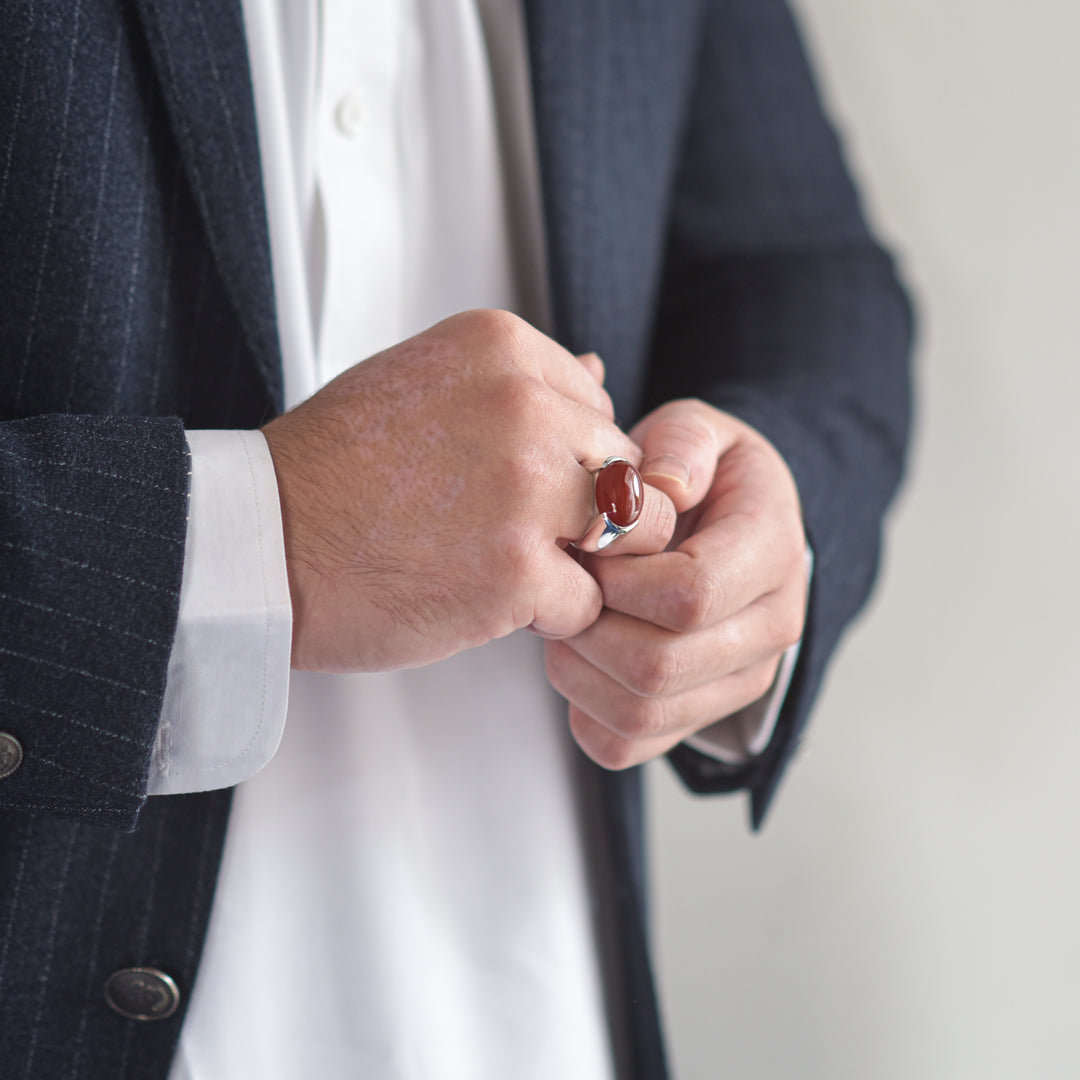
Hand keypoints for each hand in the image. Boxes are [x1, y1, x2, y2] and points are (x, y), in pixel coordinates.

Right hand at [261, 310, 675, 671]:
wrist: (261, 543)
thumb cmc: (332, 469)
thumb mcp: (421, 382)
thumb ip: (519, 381)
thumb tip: (601, 371)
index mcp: (502, 349)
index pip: (600, 409)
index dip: (568, 462)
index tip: (511, 485)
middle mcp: (524, 406)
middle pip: (625, 470)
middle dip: (585, 513)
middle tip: (514, 535)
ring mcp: (525, 490)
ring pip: (630, 533)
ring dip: (582, 562)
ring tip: (513, 568)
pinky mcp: (517, 571)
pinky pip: (588, 601)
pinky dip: (550, 615)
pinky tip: (486, 600)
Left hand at [545, 399, 807, 767]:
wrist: (730, 527)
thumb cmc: (706, 479)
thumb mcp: (701, 433)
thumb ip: (683, 445)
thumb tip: (662, 487)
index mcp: (772, 554)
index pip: (691, 595)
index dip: (620, 579)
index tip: (591, 549)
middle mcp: (767, 631)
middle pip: (659, 666)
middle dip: (590, 627)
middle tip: (569, 588)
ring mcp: (736, 683)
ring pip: (640, 714)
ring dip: (579, 669)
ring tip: (568, 619)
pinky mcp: (696, 717)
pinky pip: (624, 746)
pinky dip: (582, 710)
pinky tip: (582, 659)